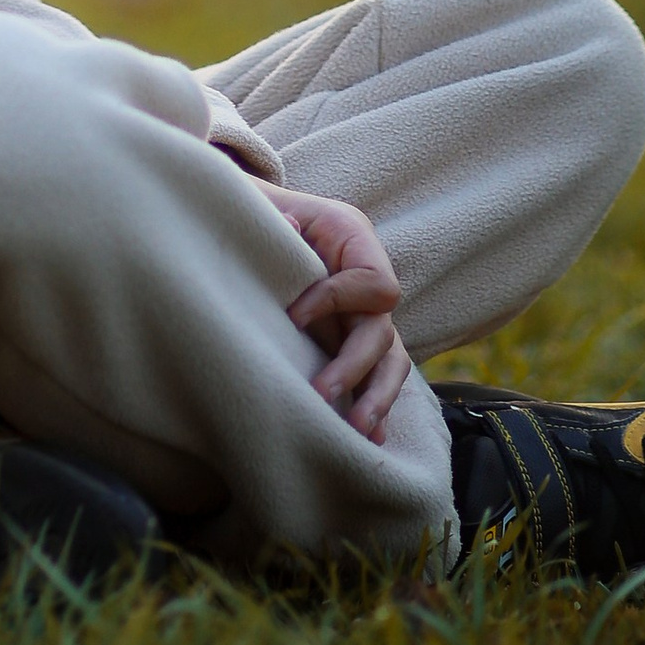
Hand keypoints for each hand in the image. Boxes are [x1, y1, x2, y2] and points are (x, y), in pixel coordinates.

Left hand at [261, 184, 413, 445]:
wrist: (256, 218)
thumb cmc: (259, 209)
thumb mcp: (263, 202)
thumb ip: (272, 214)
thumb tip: (286, 226)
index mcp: (352, 238)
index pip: (371, 281)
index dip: (336, 300)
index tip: (292, 316)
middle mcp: (366, 278)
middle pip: (381, 328)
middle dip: (354, 364)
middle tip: (320, 391)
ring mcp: (363, 313)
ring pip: (389, 360)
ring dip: (374, 397)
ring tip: (354, 430)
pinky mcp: (352, 340)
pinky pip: (375, 377)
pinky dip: (374, 407)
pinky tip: (367, 441)